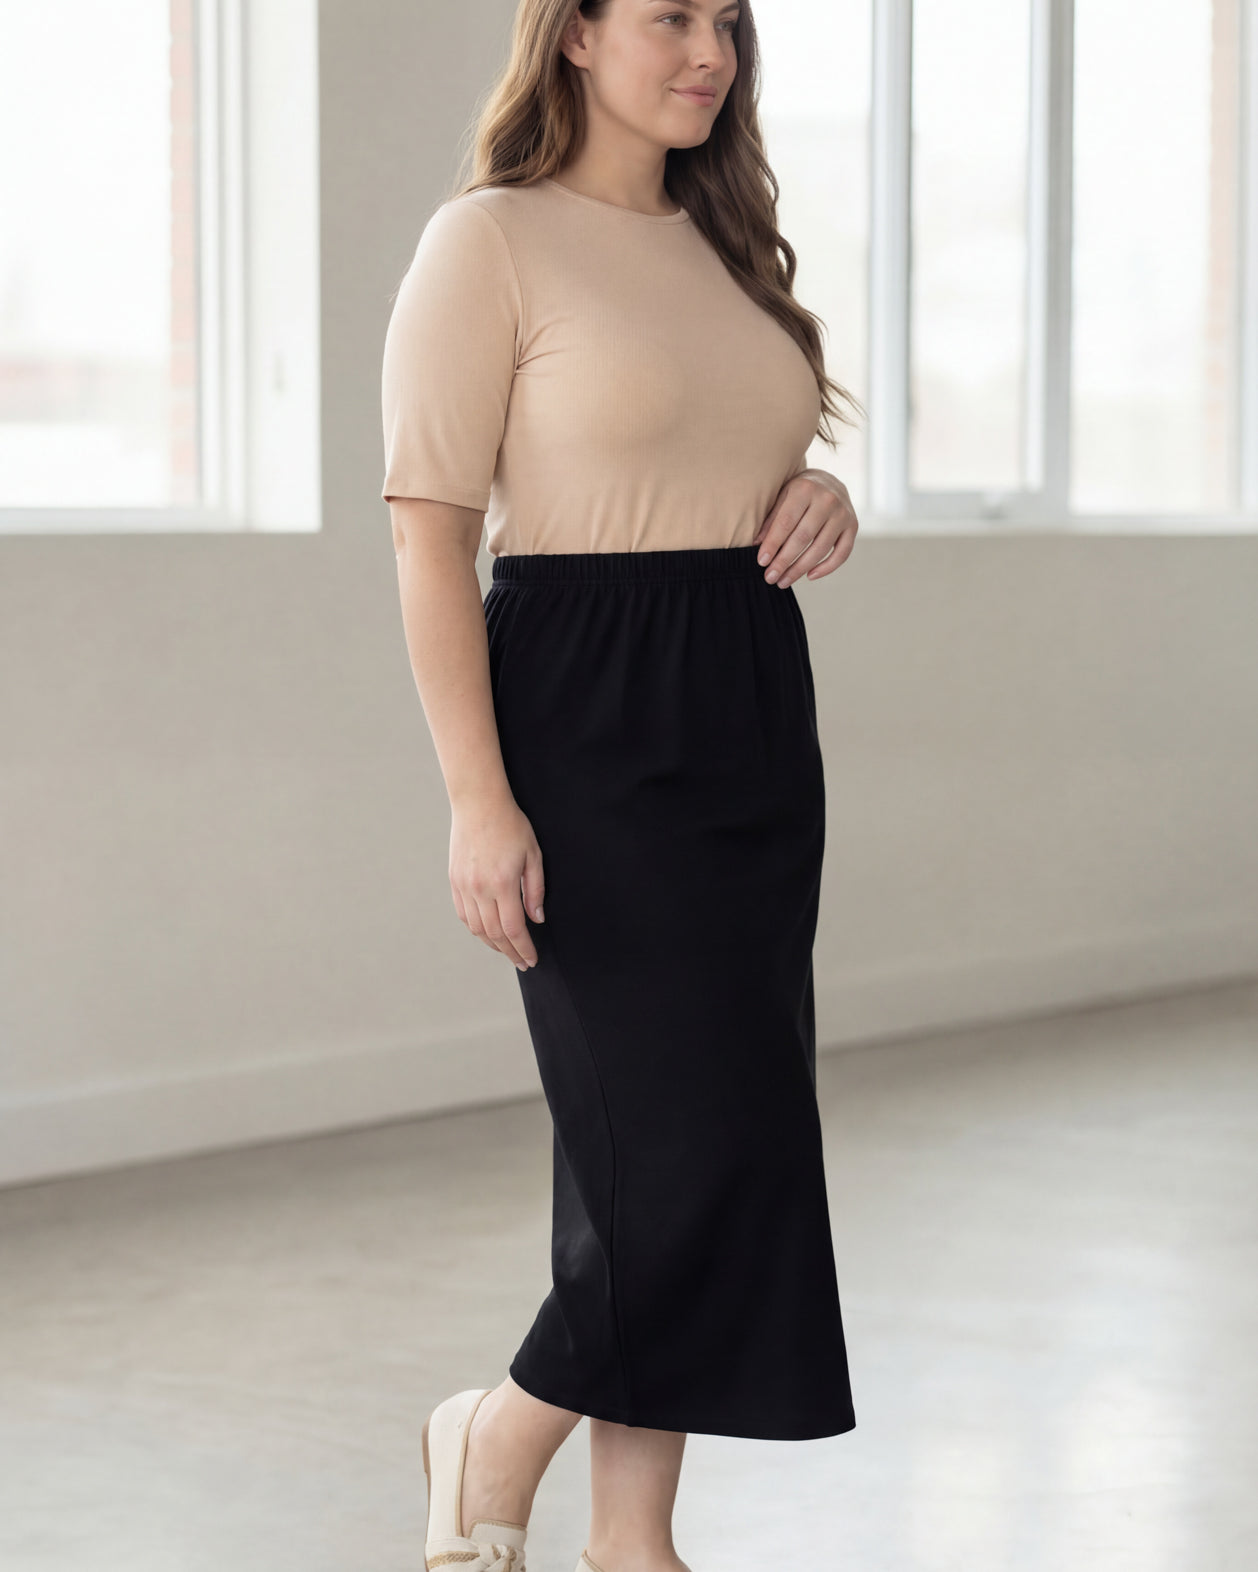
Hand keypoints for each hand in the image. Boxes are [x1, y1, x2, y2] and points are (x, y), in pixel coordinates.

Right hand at [449, 794, 545, 971]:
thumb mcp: (533, 855)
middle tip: (522, 962)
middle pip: (494, 934)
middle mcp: (479, 889)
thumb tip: (537, 918)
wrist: (478, 804)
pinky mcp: (454, 881)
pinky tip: (487, 933)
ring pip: (477, 928)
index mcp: (502, 883)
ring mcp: (464, 886)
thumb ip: (535, 890)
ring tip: (507, 951)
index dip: (523, 948)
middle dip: (510, 952)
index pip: (513, 928)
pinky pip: (464, 915)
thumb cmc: (510, 825)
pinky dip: (476, 929)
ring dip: (493, 944)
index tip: (531, 959)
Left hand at [752, 468, 857, 587]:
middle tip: (770, 577)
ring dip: (800, 569)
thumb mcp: (782, 496)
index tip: (761, 562)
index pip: (786, 522)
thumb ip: (771, 519)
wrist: (828, 481)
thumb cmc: (798, 492)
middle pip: (803, 537)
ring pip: (820, 549)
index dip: (773, 544)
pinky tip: (809, 576)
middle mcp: (827, 500)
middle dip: (784, 561)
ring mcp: (843, 514)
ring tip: (784, 581)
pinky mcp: (853, 526)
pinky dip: (826, 568)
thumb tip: (757, 545)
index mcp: (805, 488)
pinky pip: (842, 553)